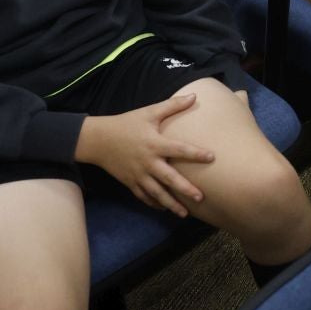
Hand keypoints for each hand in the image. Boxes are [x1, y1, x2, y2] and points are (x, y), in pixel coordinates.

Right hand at [75, 93, 214, 216]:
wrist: (98, 140)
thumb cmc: (127, 124)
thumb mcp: (149, 112)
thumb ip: (172, 105)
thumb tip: (195, 95)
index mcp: (155, 143)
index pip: (180, 149)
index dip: (196, 154)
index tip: (212, 158)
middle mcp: (148, 162)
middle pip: (169, 178)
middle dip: (185, 189)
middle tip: (201, 198)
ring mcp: (138, 175)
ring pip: (157, 193)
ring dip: (171, 204)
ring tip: (184, 214)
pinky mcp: (130, 183)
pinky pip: (144, 196)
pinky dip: (154, 204)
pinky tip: (164, 209)